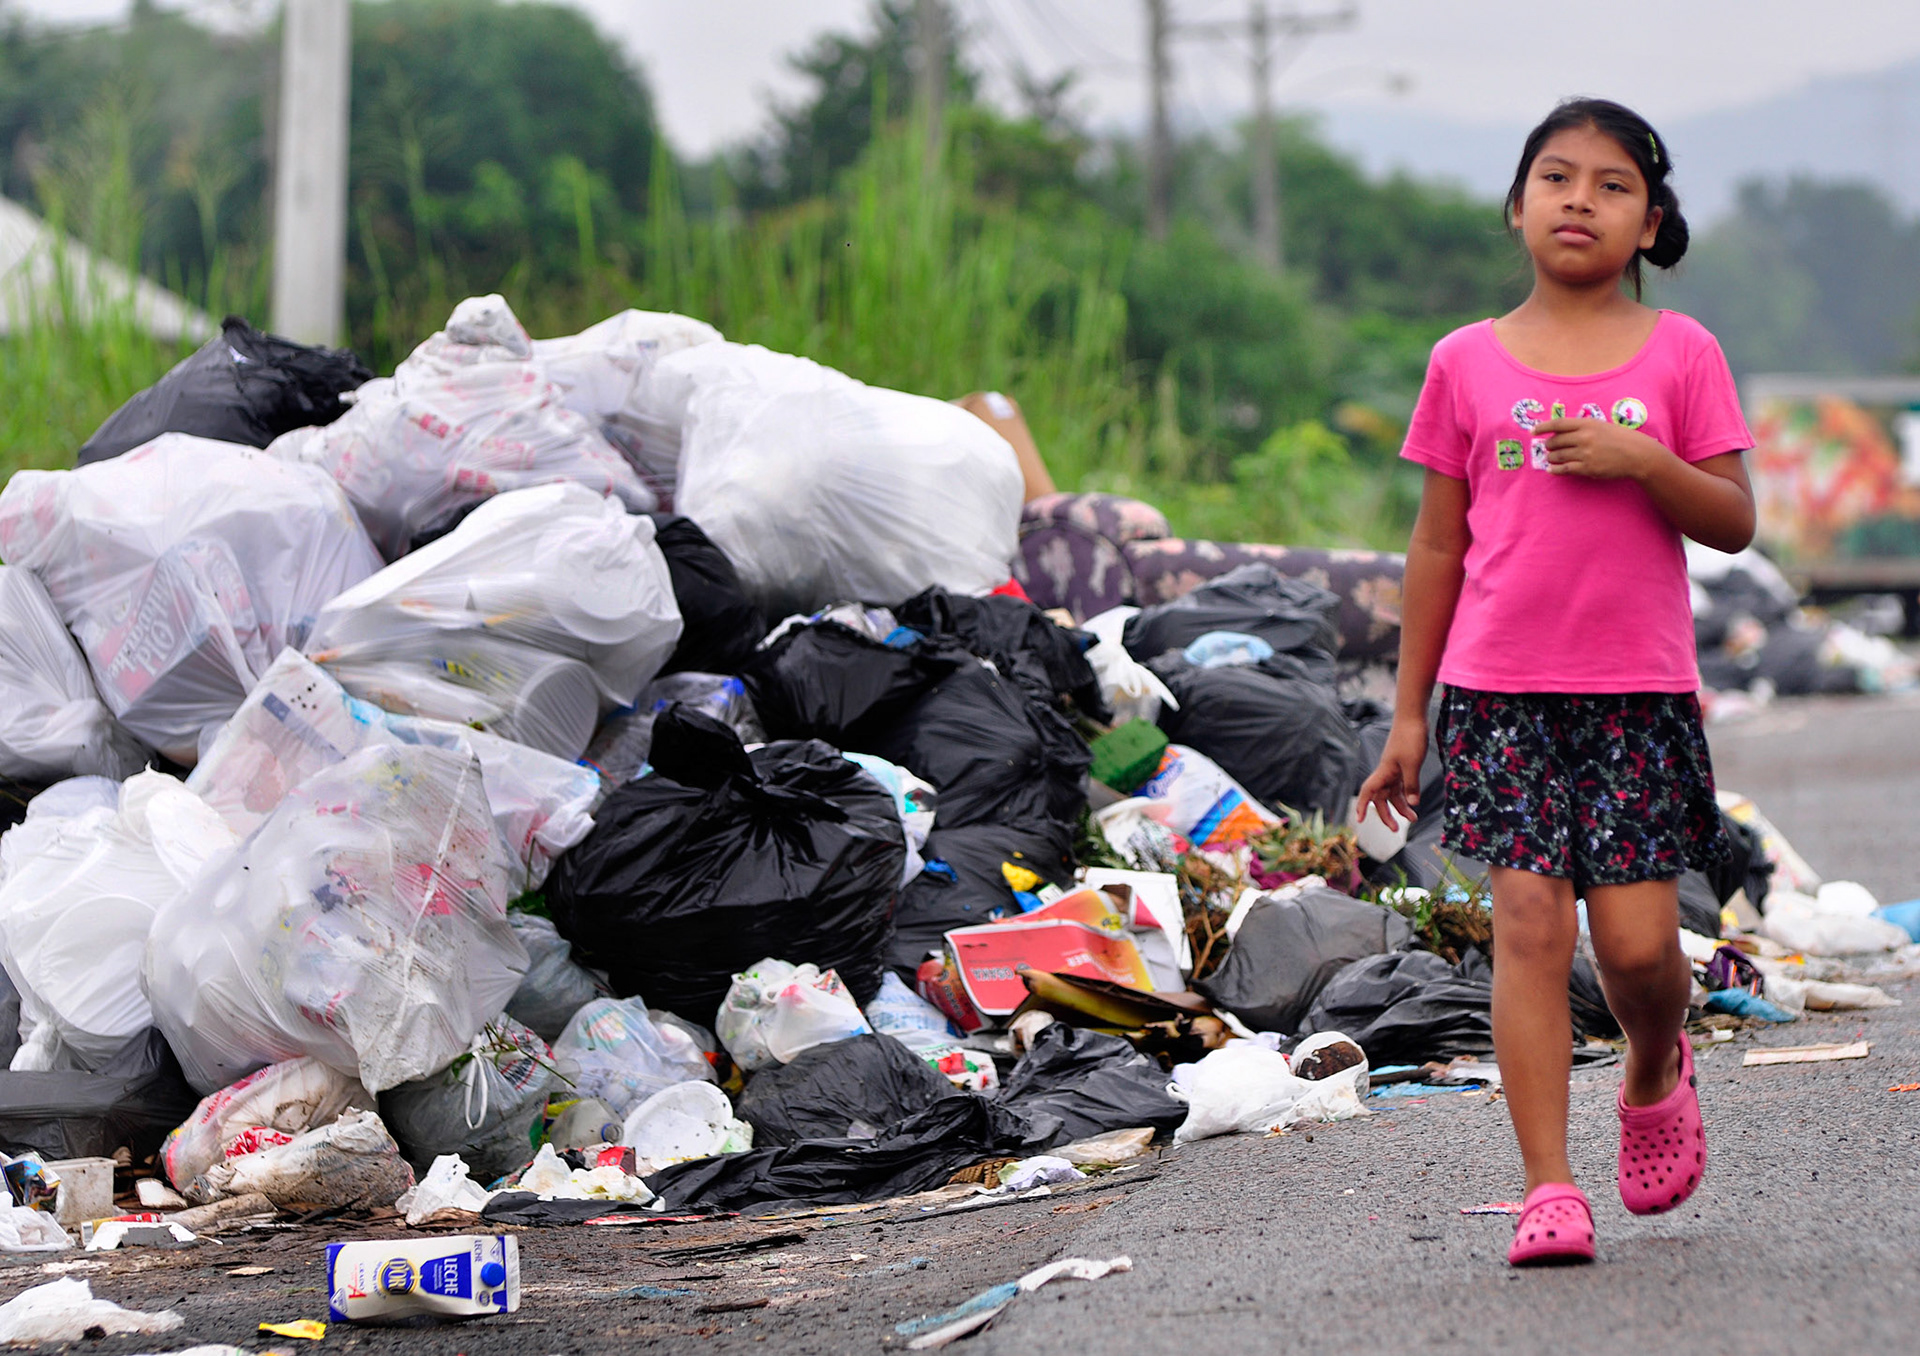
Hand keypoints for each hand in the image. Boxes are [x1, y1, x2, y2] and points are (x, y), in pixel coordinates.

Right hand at [1357, 718, 1426, 832]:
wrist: (1413, 717)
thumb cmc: (1410, 738)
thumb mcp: (1412, 764)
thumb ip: (1411, 785)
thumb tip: (1413, 804)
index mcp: (1383, 772)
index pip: (1368, 792)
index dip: (1362, 806)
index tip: (1359, 821)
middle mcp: (1386, 772)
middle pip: (1381, 798)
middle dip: (1386, 814)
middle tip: (1395, 829)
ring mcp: (1395, 769)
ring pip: (1393, 793)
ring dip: (1401, 807)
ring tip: (1413, 819)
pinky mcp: (1403, 765)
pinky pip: (1401, 785)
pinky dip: (1406, 795)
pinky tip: (1415, 802)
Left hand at [1532, 417, 1659, 480]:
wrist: (1637, 454)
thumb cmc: (1619, 438)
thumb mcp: (1601, 426)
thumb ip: (1582, 428)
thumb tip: (1560, 433)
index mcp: (1587, 424)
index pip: (1558, 424)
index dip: (1543, 427)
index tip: (1533, 431)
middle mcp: (1584, 437)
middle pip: (1555, 441)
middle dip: (1548, 445)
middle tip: (1548, 447)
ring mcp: (1585, 453)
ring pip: (1558, 456)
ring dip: (1551, 458)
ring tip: (1552, 458)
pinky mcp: (1587, 468)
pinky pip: (1564, 469)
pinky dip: (1555, 470)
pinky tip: (1552, 469)